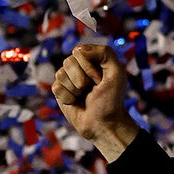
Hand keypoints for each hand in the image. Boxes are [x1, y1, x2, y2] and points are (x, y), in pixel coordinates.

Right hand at [51, 42, 137, 160]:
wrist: (104, 124)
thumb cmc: (112, 100)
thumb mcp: (117, 73)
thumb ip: (105, 52)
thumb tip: (78, 49)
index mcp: (92, 60)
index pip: (79, 51)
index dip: (89, 67)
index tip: (100, 80)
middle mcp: (78, 67)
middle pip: (68, 62)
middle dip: (82, 79)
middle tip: (92, 89)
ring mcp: (68, 79)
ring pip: (60, 74)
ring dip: (75, 89)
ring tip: (84, 97)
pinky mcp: (60, 92)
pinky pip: (56, 87)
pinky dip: (68, 97)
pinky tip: (75, 102)